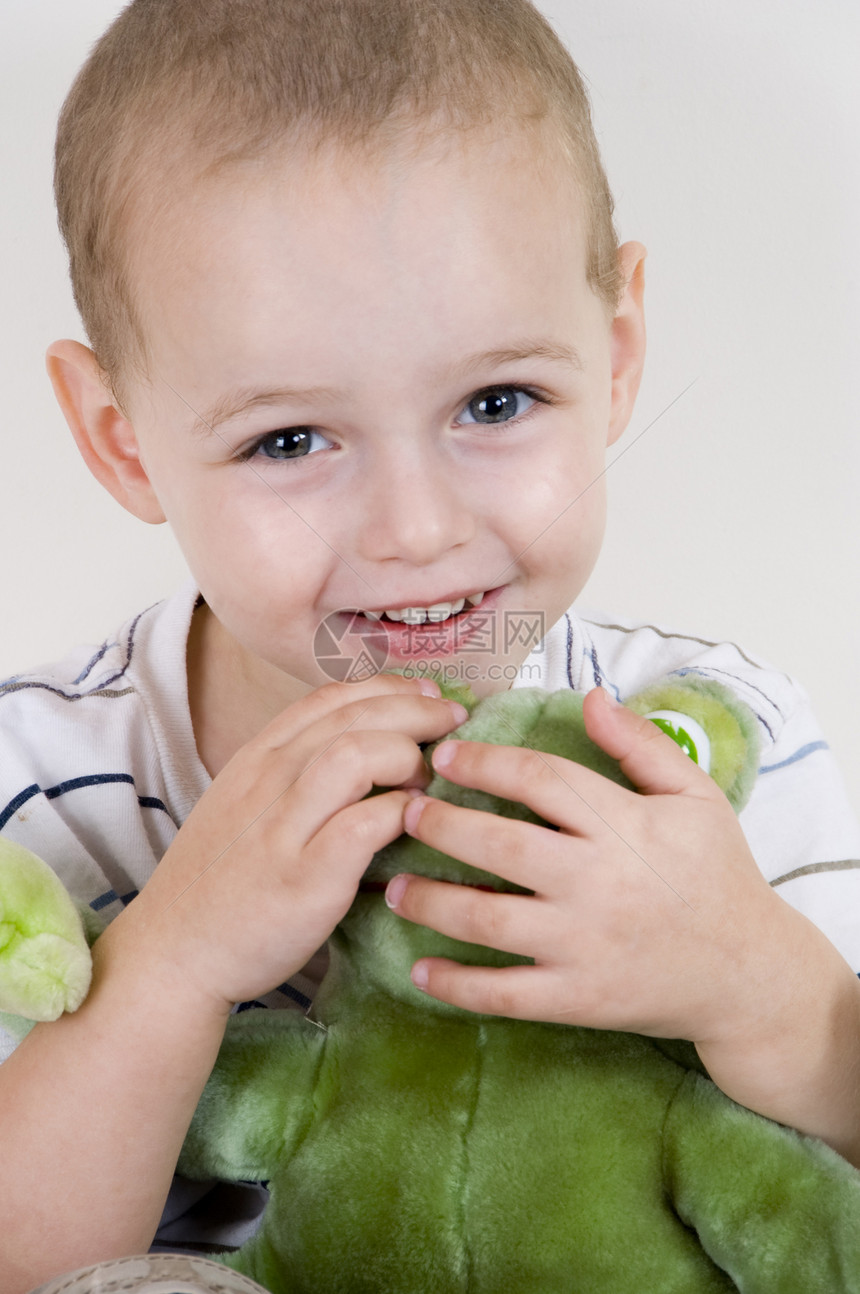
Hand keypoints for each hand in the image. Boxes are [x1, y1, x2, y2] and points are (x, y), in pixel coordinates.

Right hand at [106, 674, 467, 1011]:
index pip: (329, 697)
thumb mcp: (243, 806)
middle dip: (416, 710)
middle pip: (354, 716)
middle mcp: (268, 781)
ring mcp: (283, 828)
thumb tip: (363, 748)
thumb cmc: (220, 882)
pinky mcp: (304, 878)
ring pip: (356, 755)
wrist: (173, 952)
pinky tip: (415, 822)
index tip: (427, 698)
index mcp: (256, 759)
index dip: (387, 688)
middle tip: (454, 725)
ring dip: (406, 756)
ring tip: (429, 778)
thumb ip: (293, 774)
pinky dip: (398, 814)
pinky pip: (363, 825)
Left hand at [384, 687, 791, 1042]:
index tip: (446, 754)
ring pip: (488, 920)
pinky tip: (420, 969)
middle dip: (442, 824)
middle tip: (406, 811)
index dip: (486, 762)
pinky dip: (456, 984)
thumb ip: (641, 744)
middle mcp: (597, 882)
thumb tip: (590, 696)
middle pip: (500, 845)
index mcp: (623, 825)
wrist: (750, 974)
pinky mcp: (577, 998)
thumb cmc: (718, 874)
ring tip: (394, 886)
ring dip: (432, 902)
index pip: (540, 780)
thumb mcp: (695, 796)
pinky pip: (504, 993)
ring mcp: (583, 944)